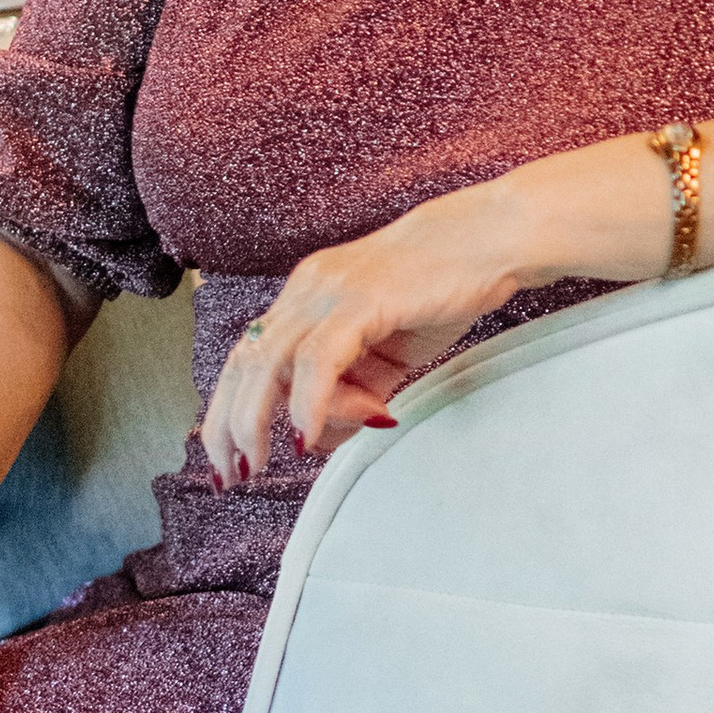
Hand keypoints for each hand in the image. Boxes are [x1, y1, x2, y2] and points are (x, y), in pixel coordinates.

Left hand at [200, 182, 546, 482]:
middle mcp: (308, 288)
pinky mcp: (361, 300)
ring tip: (263, 460)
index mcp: (308, 294)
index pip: (248, 354)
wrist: (490, 239)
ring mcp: (330, 291)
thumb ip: (355, 390)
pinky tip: (307, 435)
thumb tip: (322, 436)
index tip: (224, 454)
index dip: (227, 406)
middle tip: (230, 473)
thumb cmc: (444, 288)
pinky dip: (307, 402)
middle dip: (227, 423)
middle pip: (245, 360)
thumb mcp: (388, 351)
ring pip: (269, 361)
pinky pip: (319, 359)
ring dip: (256, 418)